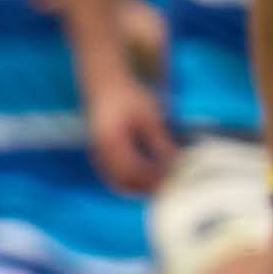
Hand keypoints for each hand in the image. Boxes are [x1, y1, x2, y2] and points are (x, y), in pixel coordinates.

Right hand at [88, 64, 175, 191]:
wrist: (105, 84)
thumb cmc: (129, 96)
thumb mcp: (149, 115)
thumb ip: (160, 141)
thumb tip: (175, 165)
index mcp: (111, 141)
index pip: (134, 170)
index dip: (154, 179)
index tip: (174, 180)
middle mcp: (100, 152)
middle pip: (124, 182)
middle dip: (147, 188)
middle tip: (169, 189)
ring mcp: (97, 156)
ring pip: (117, 183)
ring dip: (138, 189)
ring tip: (161, 187)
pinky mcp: (99, 157)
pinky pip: (113, 178)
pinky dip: (130, 183)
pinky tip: (147, 181)